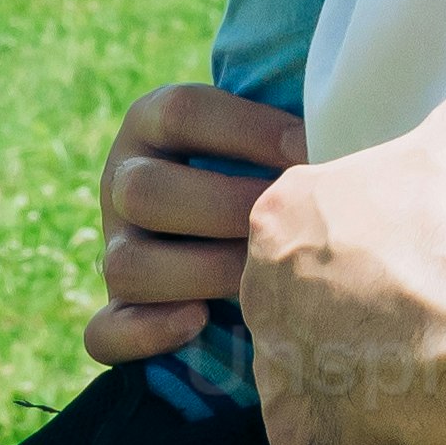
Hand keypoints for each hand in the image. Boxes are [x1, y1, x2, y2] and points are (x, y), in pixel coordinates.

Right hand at [82, 79, 304, 368]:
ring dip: (198, 274)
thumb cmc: (265, 170)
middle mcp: (122, 181)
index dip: (246, 128)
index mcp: (151, 123)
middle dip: (224, 209)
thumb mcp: (262, 136)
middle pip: (144, 191)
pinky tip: (198, 322)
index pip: (182, 111)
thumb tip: (340, 128)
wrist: (239, 230)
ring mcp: (115, 248)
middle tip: (286, 225)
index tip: (308, 148)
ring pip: (125, 265)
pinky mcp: (114, 311)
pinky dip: (147, 333)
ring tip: (258, 280)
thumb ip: (286, 130)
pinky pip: (105, 332)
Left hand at [242, 84, 445, 444]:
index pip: (311, 230)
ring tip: (422, 376)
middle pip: (298, 305)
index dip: (372, 248)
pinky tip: (407, 429)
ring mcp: (274, 370)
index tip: (417, 259)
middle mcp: (261, 289)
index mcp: (287, 211)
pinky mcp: (296, 442)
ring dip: (353, 383)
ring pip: (306, 378)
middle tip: (420, 321)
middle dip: (352, 317)